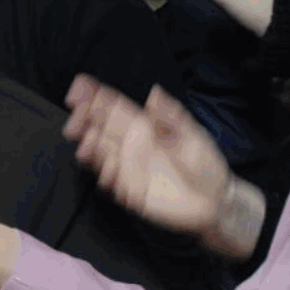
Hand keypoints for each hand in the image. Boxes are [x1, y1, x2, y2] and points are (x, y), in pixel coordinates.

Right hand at [63, 77, 249, 254]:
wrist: (214, 202)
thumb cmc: (205, 165)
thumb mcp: (193, 136)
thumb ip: (172, 116)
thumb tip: (154, 92)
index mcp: (144, 127)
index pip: (115, 108)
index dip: (96, 96)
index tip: (80, 87)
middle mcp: (131, 144)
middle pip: (100, 128)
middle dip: (83, 120)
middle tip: (75, 119)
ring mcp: (128, 166)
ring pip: (101, 153)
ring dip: (89, 146)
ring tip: (85, 143)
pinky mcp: (129, 189)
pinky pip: (110, 179)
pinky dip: (103, 173)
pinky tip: (103, 168)